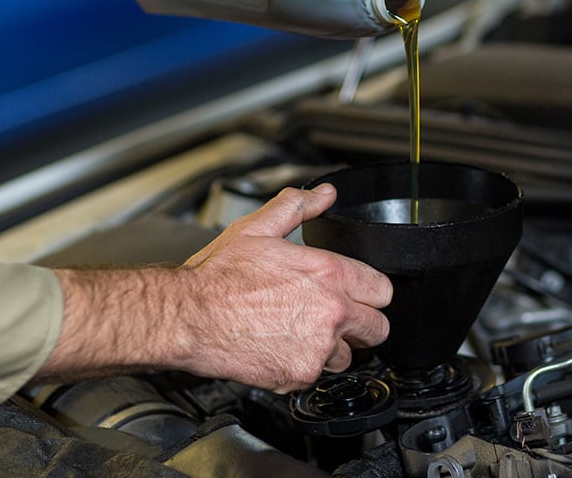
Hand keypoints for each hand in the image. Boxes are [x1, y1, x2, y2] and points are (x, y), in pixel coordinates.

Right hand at [172, 184, 391, 389]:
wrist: (188, 318)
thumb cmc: (218, 277)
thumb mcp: (258, 228)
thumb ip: (298, 207)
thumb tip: (324, 195)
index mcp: (328, 274)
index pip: (383, 291)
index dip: (369, 291)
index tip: (357, 294)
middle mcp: (331, 312)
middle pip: (378, 329)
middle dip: (361, 323)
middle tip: (336, 317)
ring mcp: (317, 348)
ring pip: (349, 357)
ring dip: (332, 348)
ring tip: (301, 332)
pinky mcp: (300, 375)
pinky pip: (318, 375)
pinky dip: (304, 366)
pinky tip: (283, 346)